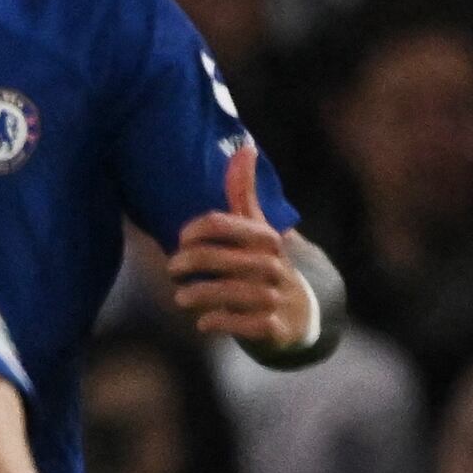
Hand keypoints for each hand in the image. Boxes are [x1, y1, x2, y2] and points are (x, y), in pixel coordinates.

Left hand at [165, 142, 311, 352]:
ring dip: (206, 294)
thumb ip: (243, 192)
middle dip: (196, 262)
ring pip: (241, 293)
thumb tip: (244, 146)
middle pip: (232, 260)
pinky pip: (252, 324)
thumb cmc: (265, 264)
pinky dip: (225, 322)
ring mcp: (276, 297)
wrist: (300, 313)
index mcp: (265, 239)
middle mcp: (274, 266)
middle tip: (171, 269)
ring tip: (181, 297)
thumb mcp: (256, 228)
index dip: (199, 229)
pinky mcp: (275, 327)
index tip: (180, 239)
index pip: (229, 224)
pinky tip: (203, 322)